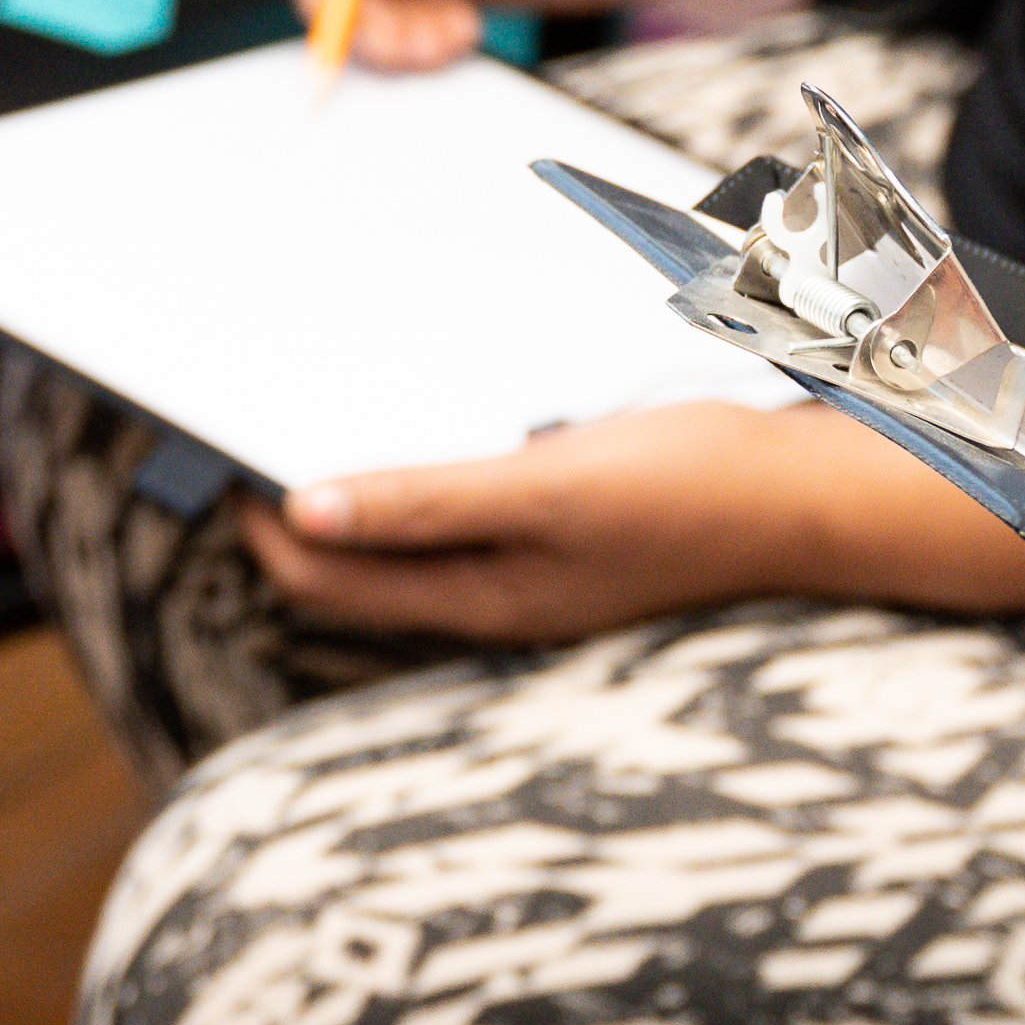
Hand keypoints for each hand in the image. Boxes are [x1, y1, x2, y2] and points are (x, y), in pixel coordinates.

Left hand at [243, 397, 833, 642]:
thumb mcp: (544, 488)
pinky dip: (411, 484)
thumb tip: (304, 513)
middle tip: (244, 434)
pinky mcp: (556, 541)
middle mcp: (491, 600)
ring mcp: (525, 574)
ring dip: (351, 495)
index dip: (262, 523)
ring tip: (311, 424)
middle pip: (351, 572)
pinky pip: (451, 521)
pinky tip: (417, 432)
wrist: (803, 498)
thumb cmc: (687, 490)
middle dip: (292, 510)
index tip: (221, 454)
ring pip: (399, 545)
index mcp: (480, 600)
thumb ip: (424, 503)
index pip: (324, 581)